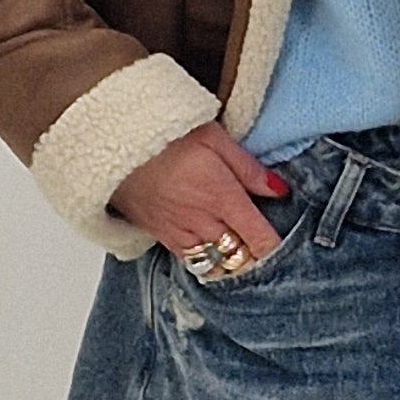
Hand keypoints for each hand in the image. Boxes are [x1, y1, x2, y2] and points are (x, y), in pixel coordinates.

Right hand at [111, 120, 288, 260]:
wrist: (112, 142)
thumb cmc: (164, 133)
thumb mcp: (215, 138)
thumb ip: (249, 169)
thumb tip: (280, 191)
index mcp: (223, 198)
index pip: (261, 241)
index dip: (277, 249)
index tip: (287, 246)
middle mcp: (203, 223)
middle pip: (240, 261)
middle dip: (256, 259)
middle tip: (266, 250)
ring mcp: (180, 234)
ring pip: (216, 266)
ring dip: (231, 262)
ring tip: (240, 250)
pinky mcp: (160, 237)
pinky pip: (191, 262)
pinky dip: (207, 260)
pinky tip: (212, 247)